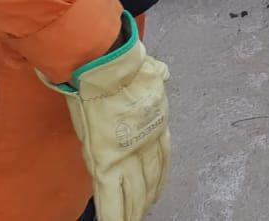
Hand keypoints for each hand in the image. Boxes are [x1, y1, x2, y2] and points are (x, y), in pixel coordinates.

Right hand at [41, 13, 169, 220]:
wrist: (109, 66)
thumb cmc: (125, 64)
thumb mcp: (150, 71)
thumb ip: (155, 76)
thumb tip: (160, 70)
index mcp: (156, 122)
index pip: (162, 157)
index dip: (160, 176)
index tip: (157, 190)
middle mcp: (147, 141)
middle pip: (150, 179)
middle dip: (146, 199)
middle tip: (145, 214)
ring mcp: (127, 153)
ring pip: (133, 192)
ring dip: (132, 212)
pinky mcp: (106, 161)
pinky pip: (110, 195)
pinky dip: (113, 213)